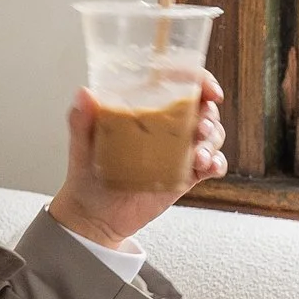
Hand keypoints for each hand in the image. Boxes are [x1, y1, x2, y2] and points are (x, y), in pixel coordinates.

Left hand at [48, 75, 227, 249]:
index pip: (179, 85)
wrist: (95, 216)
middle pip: (203, 109)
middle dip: (210, 116)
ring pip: (211, 136)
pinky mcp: (186, 174)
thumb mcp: (82, 144)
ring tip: (199, 157)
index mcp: (146, 109)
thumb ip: (81, 120)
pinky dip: (217, 163)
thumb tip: (84, 94)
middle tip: (200, 129)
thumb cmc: (87, 175)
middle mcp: (166, 126)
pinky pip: (212, 164)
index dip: (200, 81)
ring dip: (213, 141)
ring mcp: (179, 150)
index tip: (209, 92)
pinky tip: (209, 167)